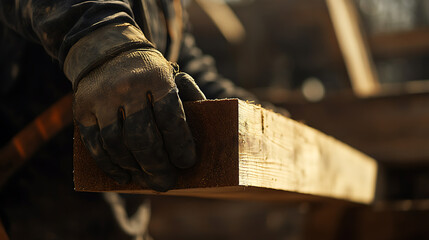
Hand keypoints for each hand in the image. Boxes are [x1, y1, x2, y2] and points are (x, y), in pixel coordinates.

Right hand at [73, 48, 204, 190]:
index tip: (186, 164)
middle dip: (157, 167)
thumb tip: (196, 141)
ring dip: (134, 169)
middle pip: (142, 137)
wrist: (109, 51)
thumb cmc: (149, 74)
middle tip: (166, 183)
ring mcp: (101, 97)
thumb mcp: (172, 77)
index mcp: (157, 77)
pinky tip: (124, 176)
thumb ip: (189, 101)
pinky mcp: (82, 108)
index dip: (180, 146)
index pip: (171, 118)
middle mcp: (127, 86)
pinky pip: (94, 144)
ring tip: (147, 180)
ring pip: (117, 144)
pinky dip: (110, 166)